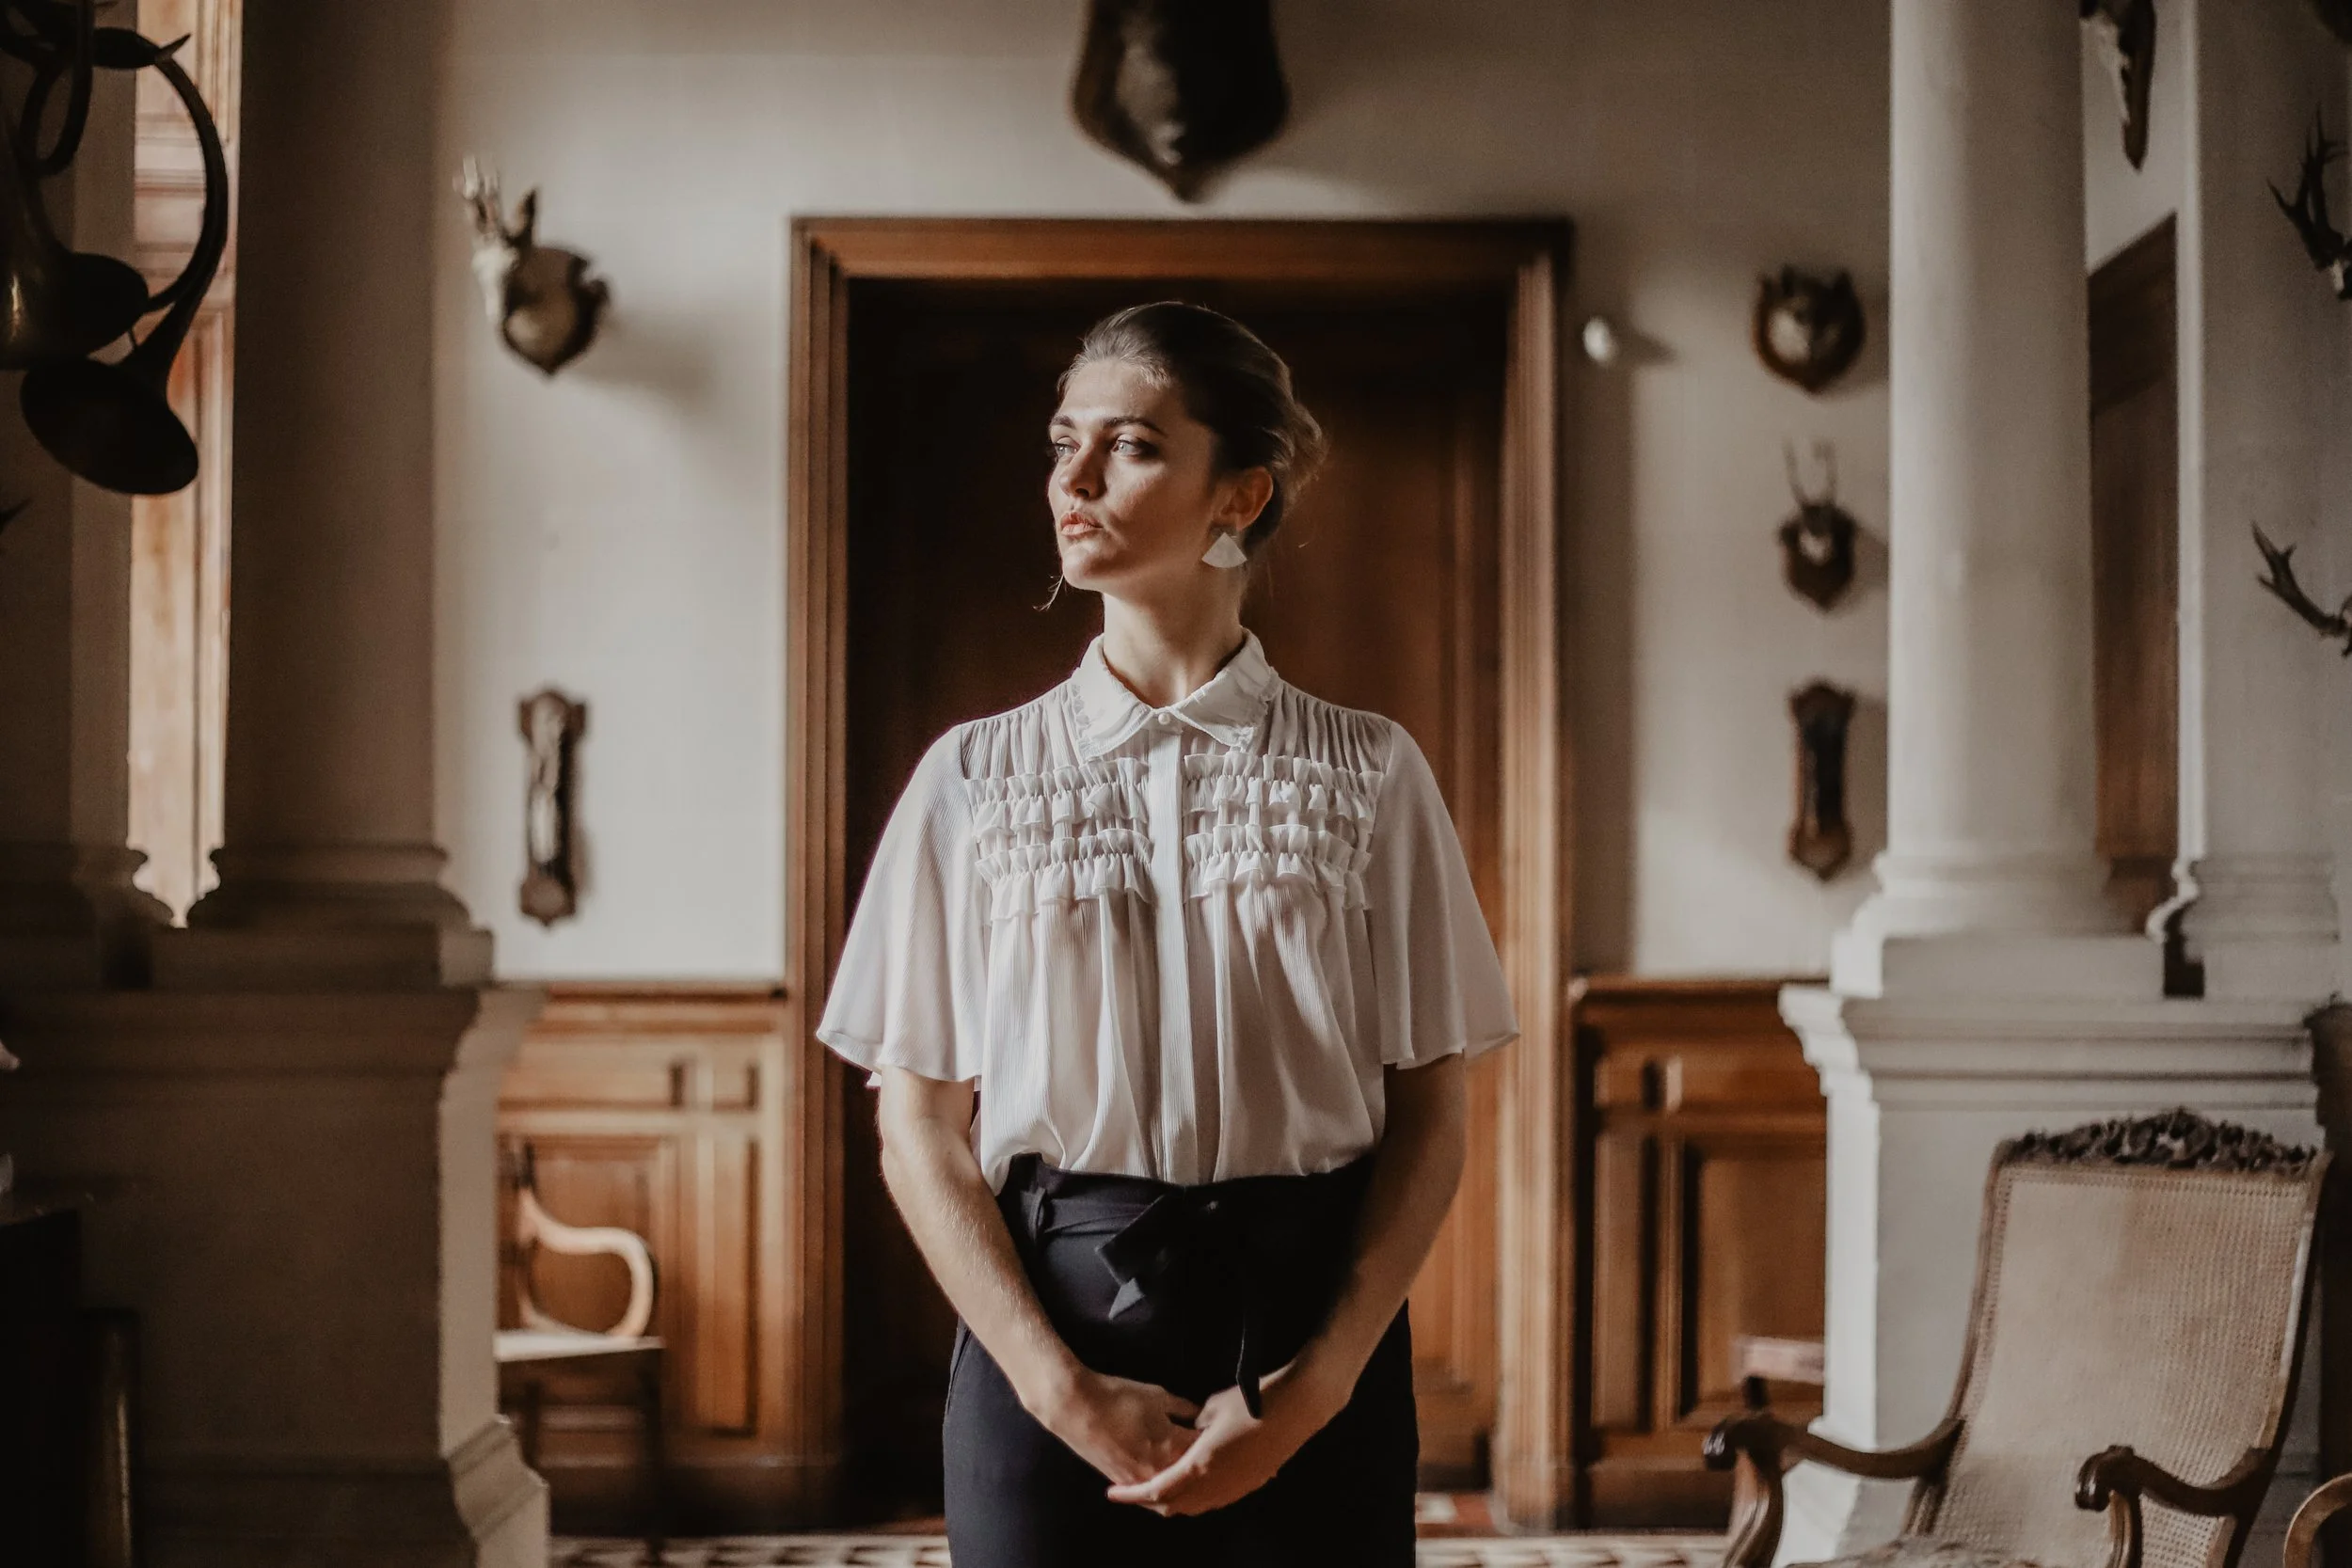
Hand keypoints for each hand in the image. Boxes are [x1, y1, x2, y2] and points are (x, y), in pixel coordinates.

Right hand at [1030, 1365, 1201, 1486]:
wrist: (1078, 1407)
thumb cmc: (1120, 1397)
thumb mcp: (1159, 1396)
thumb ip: (1184, 1409)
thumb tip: (1201, 1417)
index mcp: (1173, 1448)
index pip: (1206, 1452)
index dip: (1217, 1443)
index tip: (1223, 1435)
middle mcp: (1160, 1472)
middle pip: (1193, 1479)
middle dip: (1205, 1468)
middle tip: (1213, 1456)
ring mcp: (1141, 1481)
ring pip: (1172, 1494)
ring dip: (1184, 1485)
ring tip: (1193, 1471)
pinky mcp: (1124, 1483)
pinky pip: (1150, 1497)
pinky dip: (1162, 1491)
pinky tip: (1169, 1481)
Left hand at [1103, 1359, 1346, 1515]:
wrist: (1296, 1408)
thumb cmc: (1251, 1402)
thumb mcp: (1210, 1407)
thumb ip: (1190, 1425)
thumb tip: (1183, 1431)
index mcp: (1200, 1467)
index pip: (1156, 1490)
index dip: (1131, 1494)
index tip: (1111, 1492)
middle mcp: (1216, 1486)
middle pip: (1174, 1506)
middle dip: (1150, 1501)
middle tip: (1132, 1490)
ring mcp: (1236, 1489)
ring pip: (1196, 1506)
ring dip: (1175, 1499)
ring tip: (1158, 1485)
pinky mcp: (1251, 1484)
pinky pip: (1216, 1499)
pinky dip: (1197, 1495)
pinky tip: (1193, 1480)